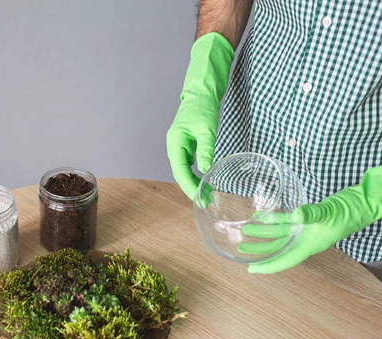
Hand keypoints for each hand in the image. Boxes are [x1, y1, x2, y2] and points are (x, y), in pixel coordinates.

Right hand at [167, 33, 233, 199]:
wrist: (201, 94)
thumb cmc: (202, 108)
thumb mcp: (207, 129)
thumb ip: (206, 149)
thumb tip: (207, 169)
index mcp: (175, 142)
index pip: (179, 170)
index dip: (188, 185)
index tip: (198, 197)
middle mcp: (174, 146)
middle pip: (179, 173)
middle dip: (191, 188)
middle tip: (204, 201)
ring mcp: (179, 147)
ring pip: (183, 171)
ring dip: (193, 184)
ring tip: (206, 196)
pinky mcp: (186, 147)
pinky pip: (188, 165)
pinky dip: (195, 175)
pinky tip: (204, 182)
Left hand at [239, 130, 381, 272]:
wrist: (361, 203)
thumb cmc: (347, 213)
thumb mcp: (328, 213)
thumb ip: (311, 214)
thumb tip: (296, 215)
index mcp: (308, 245)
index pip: (284, 260)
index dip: (267, 266)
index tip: (250, 269)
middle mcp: (304, 240)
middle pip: (277, 248)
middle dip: (260, 249)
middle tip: (241, 249)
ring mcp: (305, 229)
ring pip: (279, 234)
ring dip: (263, 232)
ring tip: (246, 230)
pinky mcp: (307, 218)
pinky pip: (286, 221)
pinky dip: (274, 219)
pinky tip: (262, 216)